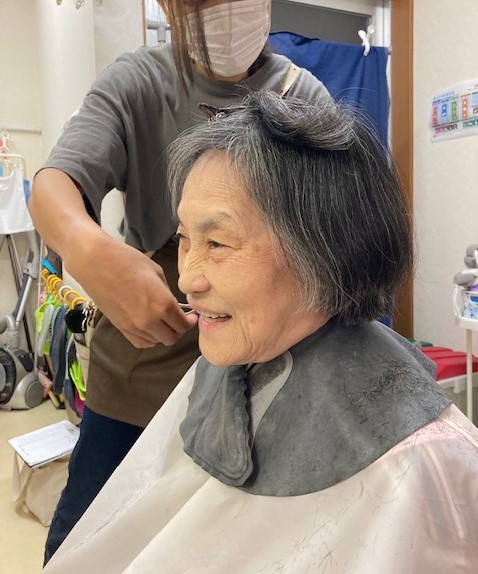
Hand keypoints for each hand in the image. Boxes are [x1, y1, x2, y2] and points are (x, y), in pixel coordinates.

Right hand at [66, 238, 197, 347]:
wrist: (94, 263)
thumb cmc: (127, 261)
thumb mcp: (156, 272)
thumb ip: (167, 292)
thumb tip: (172, 304)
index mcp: (163, 304)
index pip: (183, 324)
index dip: (190, 322)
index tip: (192, 317)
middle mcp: (150, 321)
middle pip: (172, 338)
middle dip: (179, 330)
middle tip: (180, 319)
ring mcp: (134, 327)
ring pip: (157, 341)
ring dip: (164, 334)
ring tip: (164, 321)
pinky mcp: (121, 328)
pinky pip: (141, 342)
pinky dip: (150, 338)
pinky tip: (151, 328)